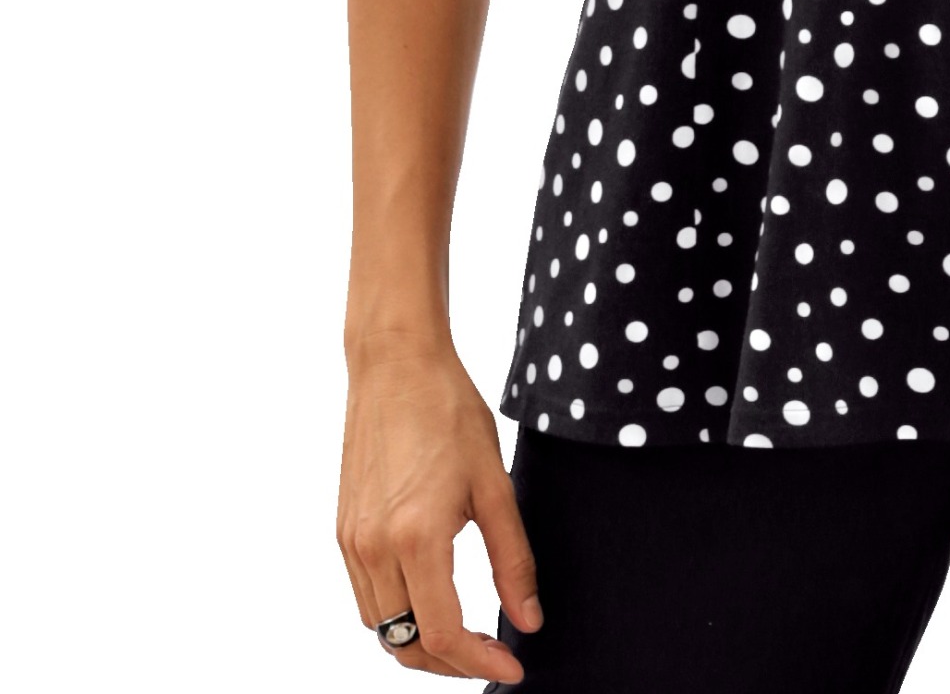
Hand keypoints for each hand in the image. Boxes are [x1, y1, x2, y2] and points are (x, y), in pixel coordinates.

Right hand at [337, 337, 541, 679]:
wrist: (395, 363)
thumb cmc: (449, 411)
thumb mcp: (495, 484)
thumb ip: (513, 559)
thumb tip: (529, 620)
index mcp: (416, 538)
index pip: (444, 633)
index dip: (479, 662)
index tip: (512, 667)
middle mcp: (373, 549)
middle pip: (407, 642)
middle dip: (451, 661)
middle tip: (493, 654)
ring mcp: (351, 542)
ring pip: (381, 627)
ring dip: (421, 642)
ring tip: (466, 633)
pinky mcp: (343, 531)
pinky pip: (366, 597)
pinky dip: (397, 614)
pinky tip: (431, 598)